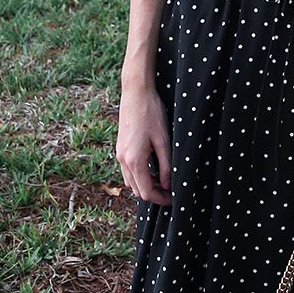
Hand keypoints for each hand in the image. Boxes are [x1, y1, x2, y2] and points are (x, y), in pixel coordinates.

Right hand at [116, 79, 171, 205]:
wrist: (136, 93)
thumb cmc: (151, 113)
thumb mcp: (163, 141)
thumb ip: (165, 165)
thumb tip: (167, 185)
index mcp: (134, 160)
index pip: (146, 192)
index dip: (161, 199)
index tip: (173, 198)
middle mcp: (124, 160)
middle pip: (137, 190)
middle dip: (154, 194)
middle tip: (171, 191)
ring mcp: (120, 154)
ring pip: (131, 181)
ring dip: (146, 185)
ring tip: (163, 180)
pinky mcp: (121, 147)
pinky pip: (128, 170)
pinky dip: (140, 175)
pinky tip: (153, 168)